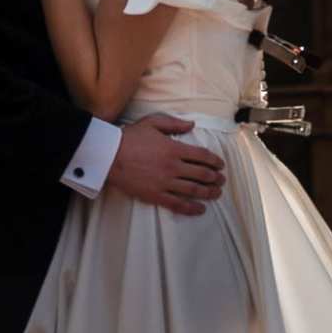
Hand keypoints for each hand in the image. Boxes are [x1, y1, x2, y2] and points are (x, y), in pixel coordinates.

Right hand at [106, 112, 226, 215]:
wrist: (109, 156)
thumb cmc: (129, 138)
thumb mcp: (152, 123)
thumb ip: (174, 124)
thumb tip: (192, 125)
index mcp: (174, 149)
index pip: (202, 156)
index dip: (215, 161)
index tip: (221, 165)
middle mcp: (173, 167)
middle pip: (202, 174)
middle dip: (215, 177)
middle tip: (222, 180)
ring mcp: (165, 183)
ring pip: (193, 190)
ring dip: (209, 192)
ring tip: (217, 193)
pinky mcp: (155, 195)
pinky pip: (178, 204)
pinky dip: (191, 208)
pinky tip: (201, 209)